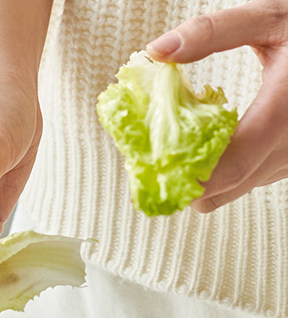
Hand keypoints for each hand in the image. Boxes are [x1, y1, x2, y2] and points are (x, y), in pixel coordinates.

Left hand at [147, 1, 287, 211]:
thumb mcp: (270, 18)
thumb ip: (213, 32)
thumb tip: (157, 51)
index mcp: (285, 112)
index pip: (231, 166)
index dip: (187, 177)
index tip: (151, 167)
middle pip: (220, 190)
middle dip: (179, 180)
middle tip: (149, 160)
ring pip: (230, 192)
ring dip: (199, 178)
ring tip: (179, 146)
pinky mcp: (287, 166)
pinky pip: (244, 183)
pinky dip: (220, 172)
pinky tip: (211, 144)